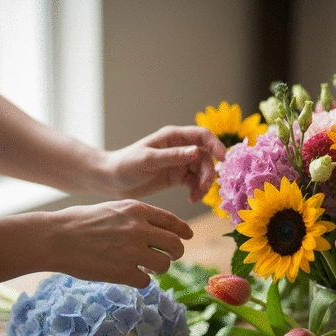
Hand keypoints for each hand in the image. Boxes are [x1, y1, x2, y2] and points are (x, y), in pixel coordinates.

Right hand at [46, 200, 192, 287]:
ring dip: (159, 268)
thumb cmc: (82, 221)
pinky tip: (130, 275)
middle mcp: (139, 229)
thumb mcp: (114, 208)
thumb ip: (138, 217)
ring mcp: (131, 251)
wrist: (56, 237)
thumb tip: (159, 230)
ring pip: (164, 265)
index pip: (172, 221)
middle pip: (175, 245)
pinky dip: (141, 280)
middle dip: (177, 252)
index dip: (184, 230)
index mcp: (137, 210)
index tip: (188, 236)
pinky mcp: (121, 272)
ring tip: (147, 267)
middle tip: (171, 257)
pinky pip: (145, 281)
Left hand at [104, 125, 225, 201]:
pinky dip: (197, 190)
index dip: (216, 145)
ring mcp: (179, 163)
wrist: (112, 181)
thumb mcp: (148, 160)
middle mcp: (179, 148)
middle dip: (208, 172)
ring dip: (204, 183)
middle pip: (205, 157)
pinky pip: (194, 182)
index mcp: (173, 137)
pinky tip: (192, 199)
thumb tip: (197, 151)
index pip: (202, 136)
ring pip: (202, 171)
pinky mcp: (176, 177)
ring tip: (196, 196)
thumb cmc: (126, 165)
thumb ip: (172, 156)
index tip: (223, 159)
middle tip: (202, 189)